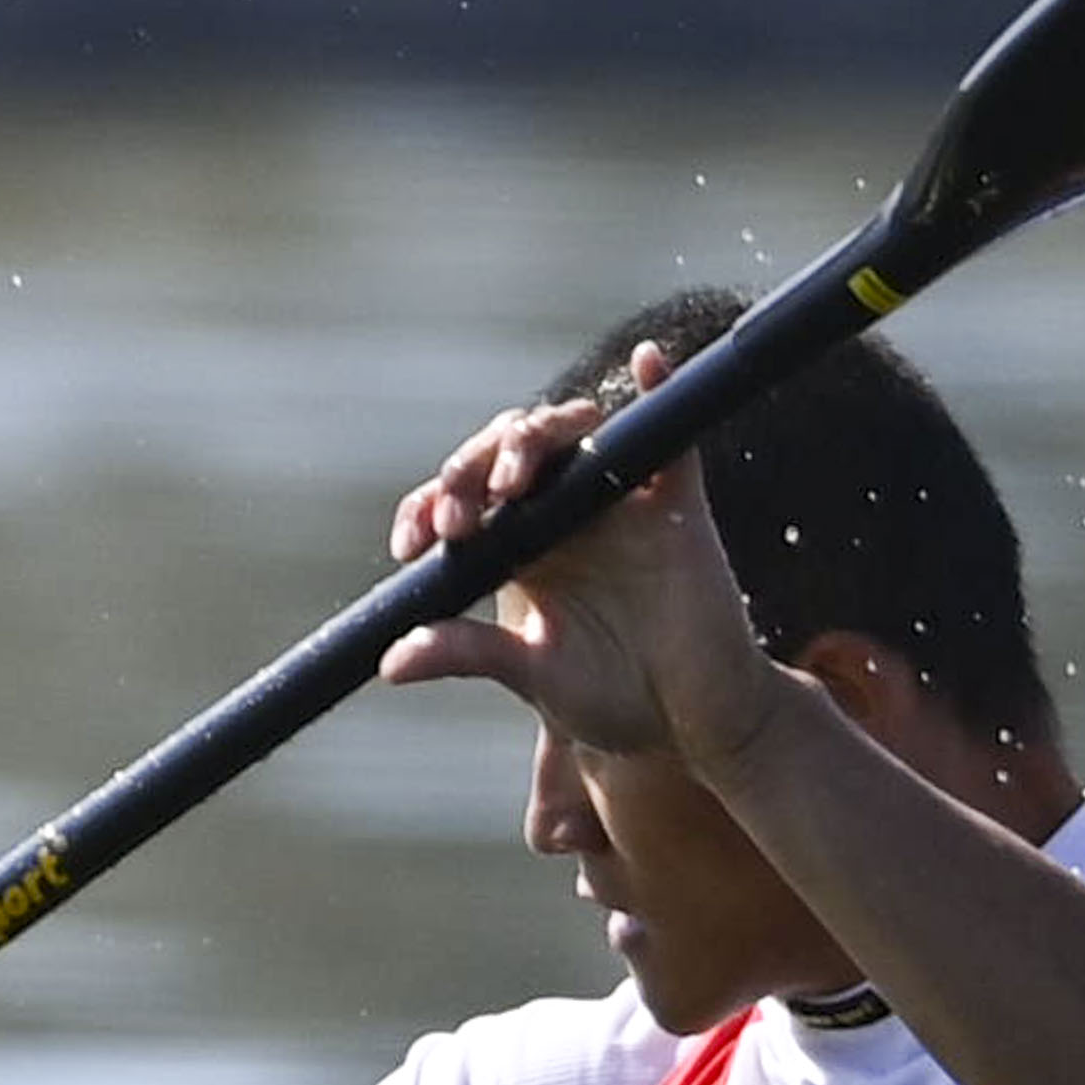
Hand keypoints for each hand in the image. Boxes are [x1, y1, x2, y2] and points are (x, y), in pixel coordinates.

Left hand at [371, 359, 786, 767]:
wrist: (695, 722)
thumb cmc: (613, 699)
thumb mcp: (533, 675)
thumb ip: (469, 652)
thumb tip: (390, 662)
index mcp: (518, 546)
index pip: (461, 498)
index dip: (429, 505)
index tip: (412, 545)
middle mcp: (562, 511)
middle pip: (506, 452)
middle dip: (471, 471)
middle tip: (460, 520)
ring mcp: (619, 501)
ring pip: (571, 433)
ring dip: (535, 440)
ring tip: (511, 481)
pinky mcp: (676, 503)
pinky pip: (670, 435)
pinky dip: (660, 390)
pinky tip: (646, 362)